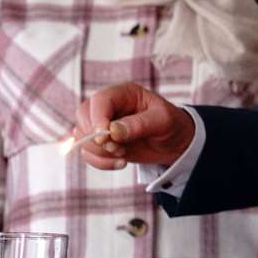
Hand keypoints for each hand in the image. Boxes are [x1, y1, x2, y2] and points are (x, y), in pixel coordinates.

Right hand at [73, 82, 195, 170]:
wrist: (175, 143)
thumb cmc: (172, 125)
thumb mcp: (163, 121)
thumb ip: (140, 124)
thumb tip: (113, 131)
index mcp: (124, 93)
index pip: (100, 100)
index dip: (98, 118)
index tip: (105, 138)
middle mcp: (109, 106)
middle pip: (83, 117)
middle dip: (96, 138)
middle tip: (119, 149)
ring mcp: (102, 124)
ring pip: (82, 137)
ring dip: (100, 152)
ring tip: (123, 154)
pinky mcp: (101, 142)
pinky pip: (87, 153)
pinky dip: (100, 162)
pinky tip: (121, 163)